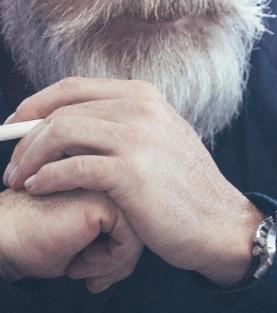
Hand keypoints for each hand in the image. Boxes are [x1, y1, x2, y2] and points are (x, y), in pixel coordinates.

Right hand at [0, 187, 145, 292]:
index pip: (136, 224)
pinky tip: (76, 260)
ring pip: (140, 237)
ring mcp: (107, 186)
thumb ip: (115, 243)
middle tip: (90, 280)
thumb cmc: (32, 242)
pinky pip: (130, 241)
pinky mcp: (103, 200)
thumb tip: (138, 256)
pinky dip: (107, 262)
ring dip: (111, 266)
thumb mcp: (84, 245)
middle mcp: (108, 180)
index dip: (119, 259)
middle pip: (141, 230)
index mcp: (103, 185)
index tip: (94, 277)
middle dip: (119, 266)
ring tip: (77, 268)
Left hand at [4, 79, 261, 285]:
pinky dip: (44, 178)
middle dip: (24, 139)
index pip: (72, 88)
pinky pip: (70, 168)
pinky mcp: (131, 172)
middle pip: (60, 111)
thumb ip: (120, 125)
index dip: (34, 105)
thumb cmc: (184, 191)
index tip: (14, 128)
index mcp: (145, 97)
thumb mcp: (158, 141)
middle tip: (11, 167)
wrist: (220, 224)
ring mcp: (138, 138)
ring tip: (18, 180)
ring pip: (59, 133)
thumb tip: (66, 124)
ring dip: (28, 158)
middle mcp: (141, 109)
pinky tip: (37, 189)